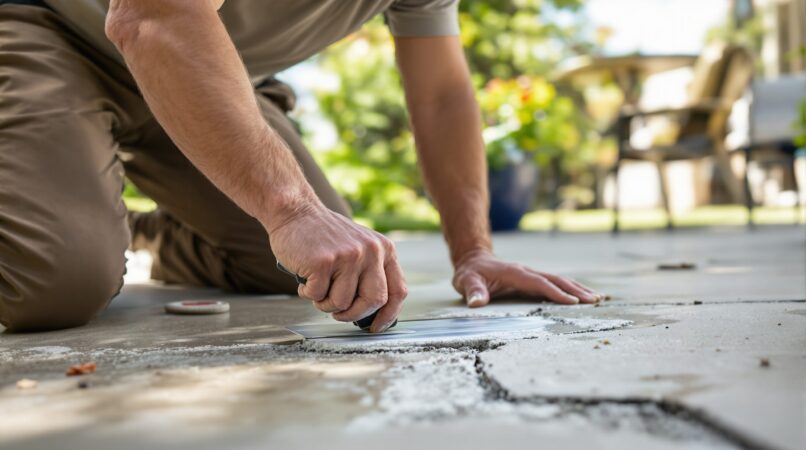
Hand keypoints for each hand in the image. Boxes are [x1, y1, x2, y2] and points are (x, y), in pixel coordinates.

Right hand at [267, 204, 406, 331]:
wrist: (294, 211)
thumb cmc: (323, 235)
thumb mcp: (359, 246)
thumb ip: (371, 272)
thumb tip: (374, 311)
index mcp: (384, 249)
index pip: (397, 290)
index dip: (388, 315)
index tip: (377, 327)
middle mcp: (370, 251)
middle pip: (374, 301)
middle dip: (354, 314)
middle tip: (338, 312)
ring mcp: (348, 256)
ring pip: (342, 303)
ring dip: (325, 304)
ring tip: (317, 287)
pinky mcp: (324, 261)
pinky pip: (318, 295)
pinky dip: (307, 293)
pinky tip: (305, 277)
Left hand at [452, 250, 602, 306]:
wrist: (473, 260)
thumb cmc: (469, 273)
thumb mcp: (465, 281)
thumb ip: (472, 291)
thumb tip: (476, 303)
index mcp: (514, 273)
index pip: (539, 284)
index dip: (556, 293)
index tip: (573, 302)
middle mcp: (526, 272)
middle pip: (555, 280)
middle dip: (576, 290)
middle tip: (595, 300)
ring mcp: (530, 275)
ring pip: (558, 280)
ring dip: (577, 289)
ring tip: (597, 298)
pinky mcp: (532, 280)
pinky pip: (554, 284)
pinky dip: (570, 289)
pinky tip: (581, 296)